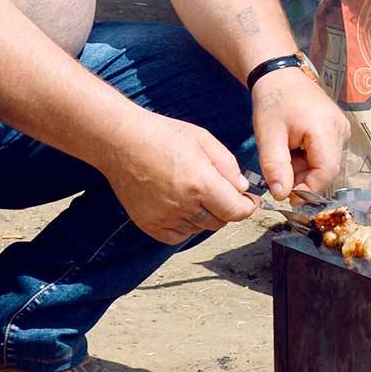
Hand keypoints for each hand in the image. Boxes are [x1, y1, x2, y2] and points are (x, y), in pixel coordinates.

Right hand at [106, 115, 257, 244]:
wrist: (121, 141)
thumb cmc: (162, 135)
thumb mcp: (204, 140)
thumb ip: (228, 165)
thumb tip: (241, 188)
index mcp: (201, 183)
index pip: (236, 211)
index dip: (248, 207)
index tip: (249, 201)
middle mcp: (184, 205)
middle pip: (220, 221)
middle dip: (226, 208)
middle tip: (220, 191)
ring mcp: (164, 217)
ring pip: (199, 228)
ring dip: (204, 215)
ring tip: (193, 191)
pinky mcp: (149, 224)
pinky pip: (177, 236)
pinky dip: (185, 226)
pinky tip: (180, 206)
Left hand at [249, 66, 347, 196]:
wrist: (280, 76)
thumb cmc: (273, 102)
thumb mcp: (268, 135)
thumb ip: (275, 167)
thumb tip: (281, 196)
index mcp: (326, 128)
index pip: (326, 171)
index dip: (308, 190)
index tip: (285, 195)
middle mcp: (341, 129)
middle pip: (327, 170)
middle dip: (303, 179)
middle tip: (280, 173)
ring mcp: (342, 129)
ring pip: (326, 164)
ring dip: (304, 170)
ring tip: (284, 156)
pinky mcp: (338, 130)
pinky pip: (326, 155)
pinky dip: (308, 160)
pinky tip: (293, 149)